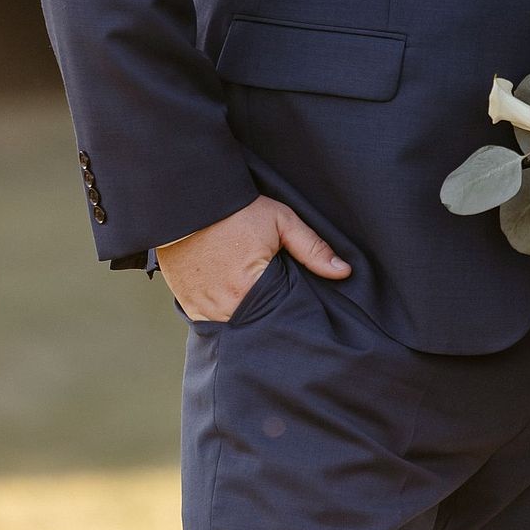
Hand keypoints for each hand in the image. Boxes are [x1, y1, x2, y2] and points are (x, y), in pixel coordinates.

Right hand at [157, 195, 350, 323]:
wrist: (185, 202)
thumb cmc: (236, 211)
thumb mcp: (281, 221)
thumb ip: (312, 248)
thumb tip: (344, 272)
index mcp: (250, 289)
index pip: (281, 315)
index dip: (291, 311)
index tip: (298, 306)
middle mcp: (224, 307)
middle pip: (257, 325)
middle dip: (269, 319)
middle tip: (279, 305)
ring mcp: (203, 309)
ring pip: (234, 327)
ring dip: (246, 320)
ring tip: (257, 305)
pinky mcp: (188, 305)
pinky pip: (212, 322)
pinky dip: (224, 315)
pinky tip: (234, 303)